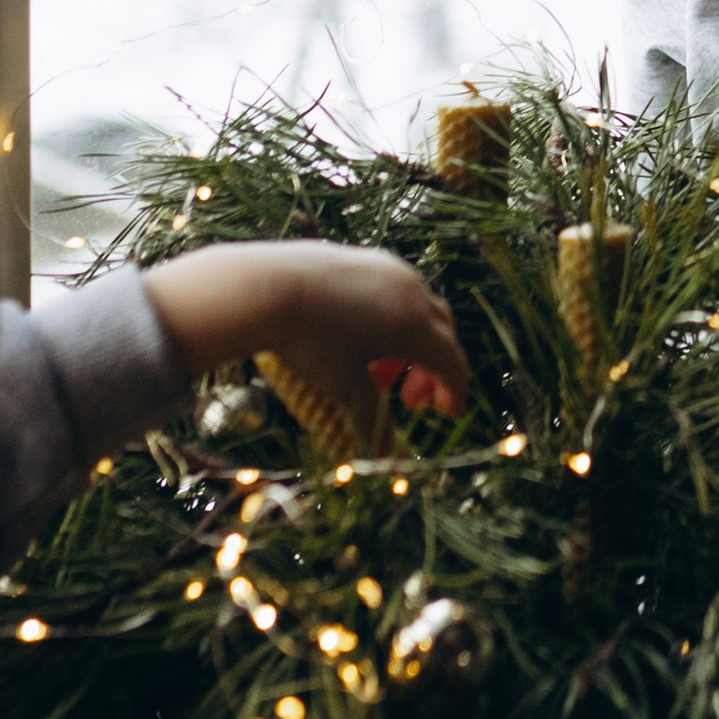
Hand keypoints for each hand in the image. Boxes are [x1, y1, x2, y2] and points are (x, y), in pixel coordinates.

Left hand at [143, 244, 469, 430]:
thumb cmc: (310, 342)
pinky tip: (359, 335)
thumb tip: (385, 461)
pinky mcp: (365, 257)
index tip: (446, 412)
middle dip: (428, 370)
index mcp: (415, 325)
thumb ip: (372, 423)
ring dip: (407, 345)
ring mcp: (389, 268)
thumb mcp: (344, 387)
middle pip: (440, 333)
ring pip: (416, 309)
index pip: (452, 361)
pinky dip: (390, 319)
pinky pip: (393, 290)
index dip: (453, 390)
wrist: (265, 288)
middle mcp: (412, 292)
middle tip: (405, 399)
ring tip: (374, 368)